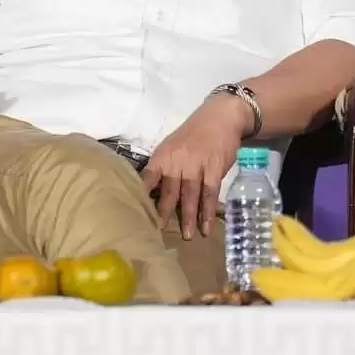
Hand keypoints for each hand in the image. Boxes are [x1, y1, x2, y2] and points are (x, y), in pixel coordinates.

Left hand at [141, 95, 250, 239]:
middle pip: (170, 190)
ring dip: (188, 217)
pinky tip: (206, 226)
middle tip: (158, 231)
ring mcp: (197, 166)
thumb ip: (163, 167)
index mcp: (163, 156)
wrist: (219, 118)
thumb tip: (149, 191)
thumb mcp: (171, 147)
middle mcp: (178, 162)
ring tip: (187, 236)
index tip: (135, 211)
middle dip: (164, 212)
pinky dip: (208, 211)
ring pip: (190, 195)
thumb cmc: (192, 135)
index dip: (142, 194)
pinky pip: (210, 194)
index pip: (148, 176)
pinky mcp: (215, 170)